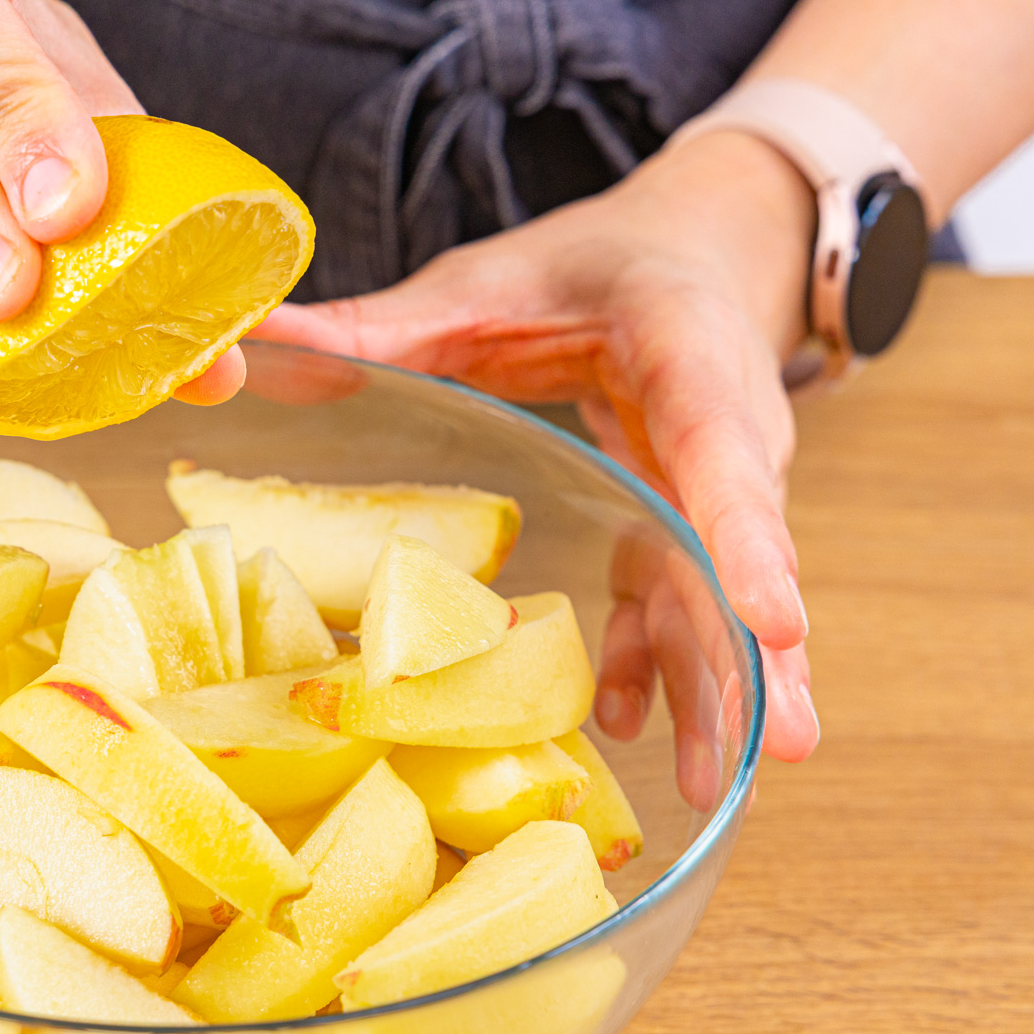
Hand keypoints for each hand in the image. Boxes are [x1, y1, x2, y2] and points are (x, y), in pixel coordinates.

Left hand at [256, 130, 821, 766]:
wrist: (690, 253)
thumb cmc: (594, 266)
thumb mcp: (487, 280)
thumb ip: (382, 323)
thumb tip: (256, 340)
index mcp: (686, 349)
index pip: (723, 443)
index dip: (748, 536)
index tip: (772, 619)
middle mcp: (727, 430)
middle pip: (746, 549)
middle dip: (757, 650)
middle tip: (778, 745)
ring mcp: (717, 489)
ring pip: (727, 593)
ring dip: (723, 688)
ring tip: (711, 780)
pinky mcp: (685, 525)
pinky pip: (680, 601)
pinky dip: (663, 666)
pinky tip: (630, 725)